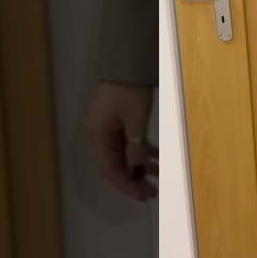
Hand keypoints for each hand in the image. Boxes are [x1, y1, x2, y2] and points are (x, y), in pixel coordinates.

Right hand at [86, 82, 157, 200]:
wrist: (128, 61)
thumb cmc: (130, 90)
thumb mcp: (136, 122)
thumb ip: (136, 149)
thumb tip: (136, 173)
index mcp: (98, 136)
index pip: (110, 169)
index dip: (126, 185)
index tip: (143, 196)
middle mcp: (100, 134)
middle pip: (116, 164)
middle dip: (133, 179)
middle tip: (152, 191)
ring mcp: (109, 127)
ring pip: (124, 154)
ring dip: (139, 166)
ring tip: (158, 177)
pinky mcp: (118, 120)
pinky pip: (129, 142)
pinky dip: (141, 151)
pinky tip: (155, 159)